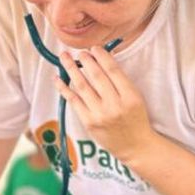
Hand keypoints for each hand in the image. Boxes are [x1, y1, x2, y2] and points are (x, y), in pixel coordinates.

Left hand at [55, 46, 157, 165]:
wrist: (136, 146)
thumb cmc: (136, 119)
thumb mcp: (136, 98)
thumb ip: (121, 81)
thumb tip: (101, 60)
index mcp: (130, 96)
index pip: (113, 70)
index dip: (102, 56)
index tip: (94, 48)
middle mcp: (115, 105)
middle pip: (96, 76)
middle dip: (86, 60)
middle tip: (79, 51)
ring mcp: (100, 114)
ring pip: (82, 86)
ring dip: (71, 69)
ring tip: (64, 58)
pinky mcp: (89, 122)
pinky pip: (73, 101)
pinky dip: (64, 88)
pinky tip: (58, 78)